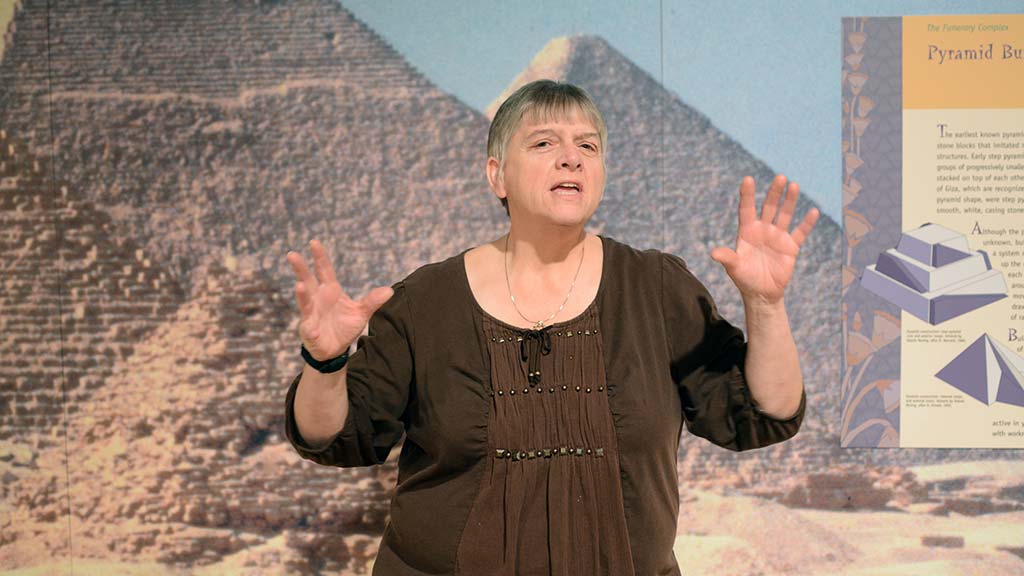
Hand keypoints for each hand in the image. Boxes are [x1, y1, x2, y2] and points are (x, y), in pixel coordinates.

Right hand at [286, 239, 393, 360]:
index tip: (314, 242)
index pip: (324, 270)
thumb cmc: (345, 326)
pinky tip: (313, 330)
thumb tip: (390, 290)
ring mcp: (312, 314)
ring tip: (299, 285)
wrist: (336, 349)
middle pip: (308, 280)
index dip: (319, 257)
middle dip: (301, 268)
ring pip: (305, 302)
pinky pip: (310, 329)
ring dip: (302, 294)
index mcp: (330, 291)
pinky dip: (311, 330)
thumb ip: (372, 301)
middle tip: (293, 255)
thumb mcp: (361, 313)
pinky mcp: (310, 331)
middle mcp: (318, 299)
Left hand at [710, 175, 818, 304]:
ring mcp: (778, 237)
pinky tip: (813, 212)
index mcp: (747, 232)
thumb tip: (713, 253)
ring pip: (785, 215)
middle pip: (769, 207)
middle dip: (774, 193)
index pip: (746, 209)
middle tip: (779, 177)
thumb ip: (727, 258)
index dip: (747, 195)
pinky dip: (807, 223)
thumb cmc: (744, 279)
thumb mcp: (734, 268)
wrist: (762, 294)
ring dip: (790, 201)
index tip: (748, 179)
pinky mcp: (791, 247)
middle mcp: (763, 230)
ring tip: (794, 186)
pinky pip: (800, 233)